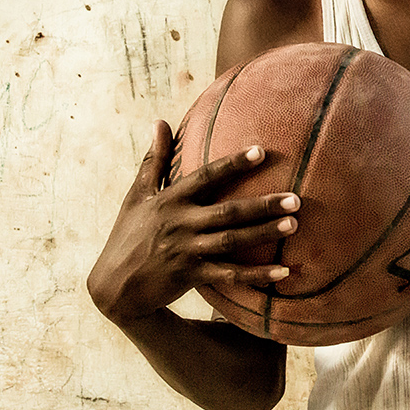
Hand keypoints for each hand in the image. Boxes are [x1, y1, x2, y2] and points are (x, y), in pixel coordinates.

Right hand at [87, 120, 298, 326]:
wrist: (113, 288)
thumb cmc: (128, 235)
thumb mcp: (137, 196)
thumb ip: (154, 159)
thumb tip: (159, 121)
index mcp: (170, 200)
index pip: (205, 177)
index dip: (233, 164)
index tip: (261, 151)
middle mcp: (180, 223)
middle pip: (228, 212)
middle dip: (262, 205)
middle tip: (296, 199)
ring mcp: (186, 251)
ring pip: (231, 241)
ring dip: (263, 234)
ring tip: (293, 225)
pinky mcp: (191, 276)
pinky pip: (229, 275)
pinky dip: (255, 275)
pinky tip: (282, 271)